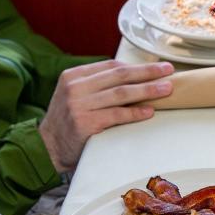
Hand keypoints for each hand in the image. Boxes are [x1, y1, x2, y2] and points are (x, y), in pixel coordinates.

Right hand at [39, 60, 174, 172]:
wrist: (46, 148)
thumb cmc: (69, 123)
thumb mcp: (77, 96)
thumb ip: (98, 86)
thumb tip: (135, 78)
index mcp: (74, 76)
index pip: (112, 67)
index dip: (137, 65)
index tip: (158, 67)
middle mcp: (75, 87)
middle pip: (119, 76)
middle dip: (147, 72)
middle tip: (168, 71)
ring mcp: (78, 104)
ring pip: (121, 93)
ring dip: (147, 90)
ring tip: (166, 89)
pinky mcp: (84, 122)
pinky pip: (116, 115)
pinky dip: (135, 112)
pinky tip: (150, 111)